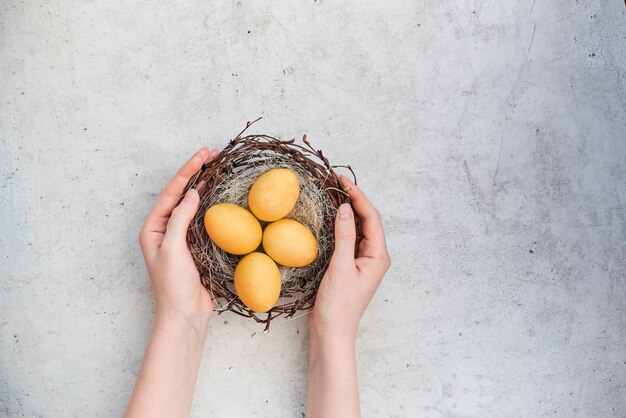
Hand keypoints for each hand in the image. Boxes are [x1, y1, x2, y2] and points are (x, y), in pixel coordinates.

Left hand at [139, 147, 218, 328]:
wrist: (185, 315)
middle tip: (214, 154)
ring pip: (195, 205)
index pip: (171, 193)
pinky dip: (215, 205)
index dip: (187, 171)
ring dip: (206, 186)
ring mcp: (182, 236)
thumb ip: (180, 219)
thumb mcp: (172, 248)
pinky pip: (206, 219)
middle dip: (197, 173)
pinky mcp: (197, 246)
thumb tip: (192, 194)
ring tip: (219, 167)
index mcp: (154, 228)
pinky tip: (223, 195)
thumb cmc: (173, 284)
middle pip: (182, 194)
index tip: (203, 155)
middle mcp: (166, 229)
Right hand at [310, 175, 391, 339]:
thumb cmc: (338, 305)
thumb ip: (344, 236)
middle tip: (336, 181)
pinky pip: (349, 238)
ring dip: (348, 210)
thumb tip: (346, 208)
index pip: (371, 218)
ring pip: (358, 228)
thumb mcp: (340, 267)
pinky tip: (331, 217)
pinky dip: (341, 225)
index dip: (358, 196)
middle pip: (367, 220)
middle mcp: (374, 256)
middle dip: (354, 199)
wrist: (332, 332)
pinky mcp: (351, 266)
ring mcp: (363, 261)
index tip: (342, 180)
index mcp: (378, 256)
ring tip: (333, 193)